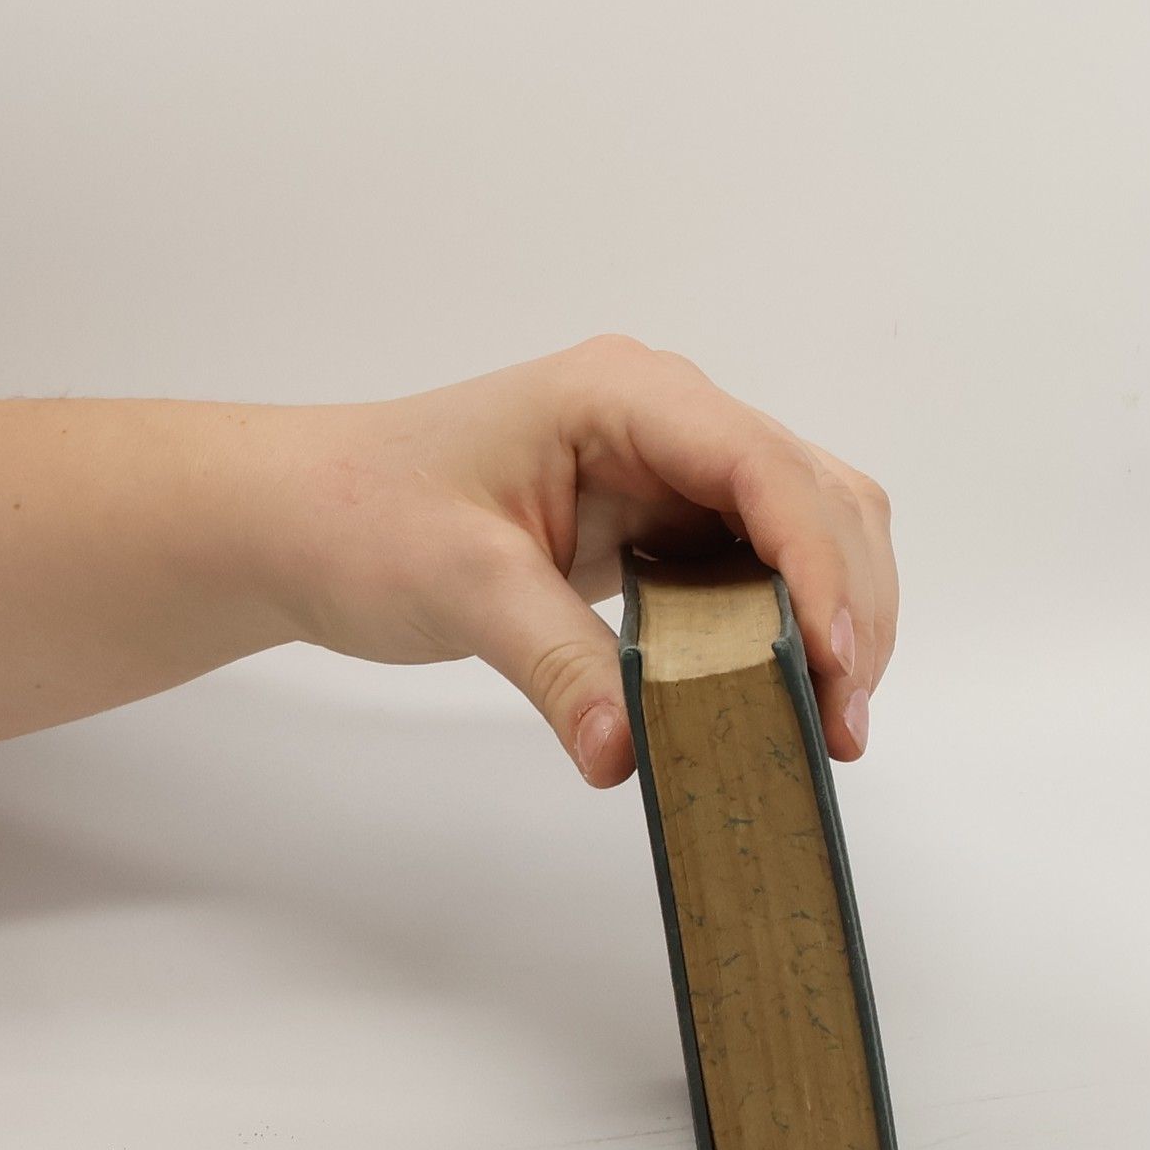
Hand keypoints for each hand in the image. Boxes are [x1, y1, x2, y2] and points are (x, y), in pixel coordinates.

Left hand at [253, 335, 897, 786]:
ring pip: (812, 526)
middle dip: (847, 604)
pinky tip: (791, 689)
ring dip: (838, 616)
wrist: (302, 518)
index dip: (816, 564)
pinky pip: (767, 563)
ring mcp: (676, 465)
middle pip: (816, 495)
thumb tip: (631, 755)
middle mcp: (671, 416)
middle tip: (842, 721)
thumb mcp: (458, 585)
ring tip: (833, 719)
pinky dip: (795, 625)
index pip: (763, 467)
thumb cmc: (363, 516)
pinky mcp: (671, 518)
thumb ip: (557, 662)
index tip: (832, 662)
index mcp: (626, 394)